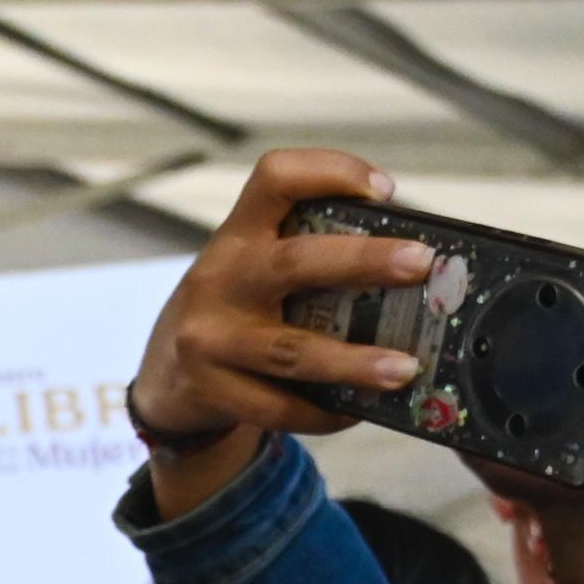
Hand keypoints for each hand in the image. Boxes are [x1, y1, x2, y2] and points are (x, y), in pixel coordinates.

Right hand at [127, 149, 437, 509]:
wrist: (164, 376)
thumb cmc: (234, 311)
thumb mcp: (253, 268)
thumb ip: (310, 255)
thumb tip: (410, 266)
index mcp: (239, 235)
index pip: (276, 178)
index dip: (331, 172)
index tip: (385, 191)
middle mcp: (219, 279)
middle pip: (293, 263)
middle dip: (362, 262)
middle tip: (419, 265)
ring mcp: (209, 338)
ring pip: (291, 351)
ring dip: (354, 361)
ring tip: (405, 368)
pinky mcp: (210, 389)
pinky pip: (278, 407)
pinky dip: (326, 411)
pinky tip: (358, 408)